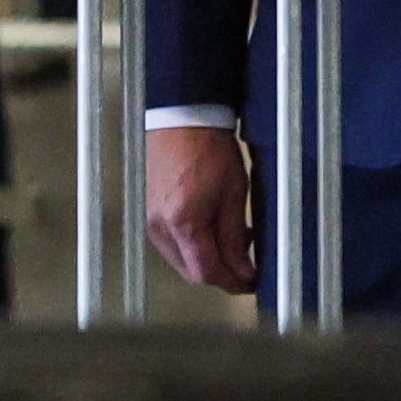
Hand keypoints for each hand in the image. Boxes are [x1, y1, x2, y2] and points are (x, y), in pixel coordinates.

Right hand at [144, 122, 255, 294]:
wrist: (182, 117)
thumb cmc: (209, 146)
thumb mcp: (233, 193)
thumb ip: (235, 237)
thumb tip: (243, 269)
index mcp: (183, 222)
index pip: (206, 272)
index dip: (232, 282)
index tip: (250, 281)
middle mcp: (160, 227)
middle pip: (191, 272)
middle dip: (220, 273)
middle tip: (246, 264)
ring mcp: (150, 221)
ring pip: (181, 260)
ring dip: (207, 259)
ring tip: (233, 241)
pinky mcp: (149, 213)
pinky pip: (172, 244)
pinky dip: (193, 245)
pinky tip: (212, 229)